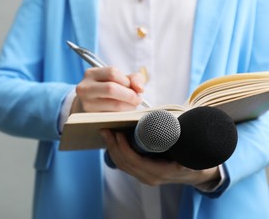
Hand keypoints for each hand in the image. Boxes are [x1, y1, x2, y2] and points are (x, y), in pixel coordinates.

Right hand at [71, 67, 145, 112]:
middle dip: (130, 95)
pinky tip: (124, 112)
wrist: (89, 104)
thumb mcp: (119, 79)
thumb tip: (140, 89)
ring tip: (131, 106)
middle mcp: (85, 88)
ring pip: (114, 105)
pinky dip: (123, 114)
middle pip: (111, 88)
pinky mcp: (92, 118)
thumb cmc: (108, 88)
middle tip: (137, 99)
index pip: (112, 72)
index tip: (131, 87)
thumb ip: (134, 79)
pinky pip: (114, 116)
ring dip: (129, 106)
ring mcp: (87, 104)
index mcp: (91, 74)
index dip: (126, 80)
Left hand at [100, 129, 220, 186]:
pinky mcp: (142, 173)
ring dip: (112, 148)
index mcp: (160, 172)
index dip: (123, 147)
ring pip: (122, 164)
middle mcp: (150, 177)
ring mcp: (145, 176)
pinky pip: (125, 164)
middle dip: (112, 145)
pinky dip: (117, 152)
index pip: (134, 161)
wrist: (199, 174)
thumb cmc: (196, 161)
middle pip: (124, 162)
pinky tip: (112, 140)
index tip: (118, 133)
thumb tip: (174, 128)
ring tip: (106, 132)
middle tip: (105, 129)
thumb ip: (184, 145)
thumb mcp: (193, 154)